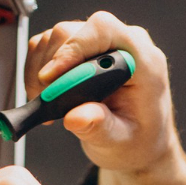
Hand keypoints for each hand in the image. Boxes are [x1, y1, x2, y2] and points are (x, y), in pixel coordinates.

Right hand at [26, 12, 185, 184]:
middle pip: (76, 31)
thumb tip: (80, 116)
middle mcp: (126, 46)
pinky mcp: (85, 56)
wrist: (143, 154)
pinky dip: (43, 71)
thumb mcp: (120, 145)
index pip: (104, 31)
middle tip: (44, 97)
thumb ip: (101, 129)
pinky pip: (54, 50)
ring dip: (44, 69)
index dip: (74, 49)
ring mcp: (105, 49)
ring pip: (60, 38)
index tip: (54, 78)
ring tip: (46, 104)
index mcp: (142, 61)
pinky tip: (46, 100)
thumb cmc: (138, 149)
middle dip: (53, 62)